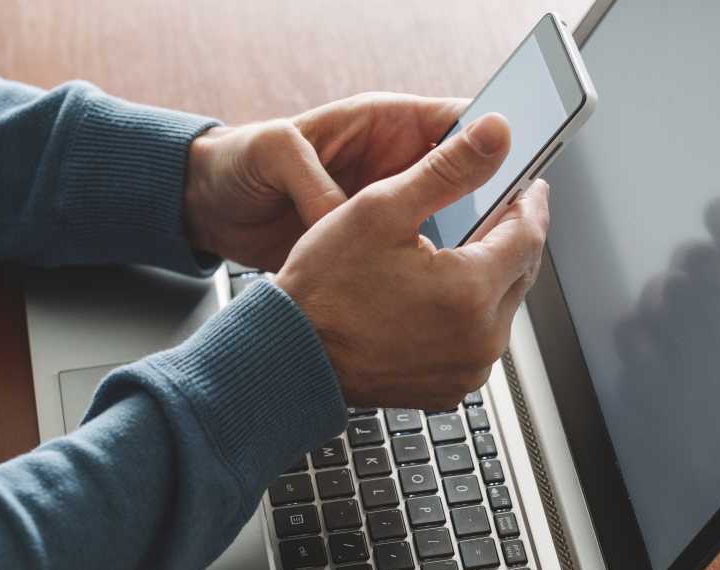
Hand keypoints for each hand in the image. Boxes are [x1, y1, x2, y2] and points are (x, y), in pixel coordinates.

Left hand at [184, 93, 467, 270]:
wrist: (209, 209)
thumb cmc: (237, 162)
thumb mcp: (272, 153)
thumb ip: (311, 176)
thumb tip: (341, 207)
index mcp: (379, 126)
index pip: (453, 124)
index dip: (486, 142)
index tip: (510, 168)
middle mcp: (390, 168)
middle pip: (459, 183)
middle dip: (479, 208)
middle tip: (491, 235)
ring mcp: (384, 212)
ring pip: (441, 227)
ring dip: (450, 249)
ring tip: (456, 272)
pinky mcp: (371, 249)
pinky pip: (408, 262)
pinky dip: (416, 278)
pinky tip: (418, 296)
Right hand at [275, 113, 550, 409]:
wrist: (289, 355)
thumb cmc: (324, 289)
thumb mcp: (382, 209)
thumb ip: (447, 167)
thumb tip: (496, 133)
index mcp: (472, 291)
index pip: (530, 234)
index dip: (529, 202)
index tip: (525, 186)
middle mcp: (481, 339)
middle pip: (521, 272)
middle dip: (510, 238)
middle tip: (492, 212)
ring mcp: (467, 369)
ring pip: (501, 308)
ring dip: (490, 277)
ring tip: (456, 253)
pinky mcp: (450, 388)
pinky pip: (477, 341)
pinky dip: (468, 316)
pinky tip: (438, 295)